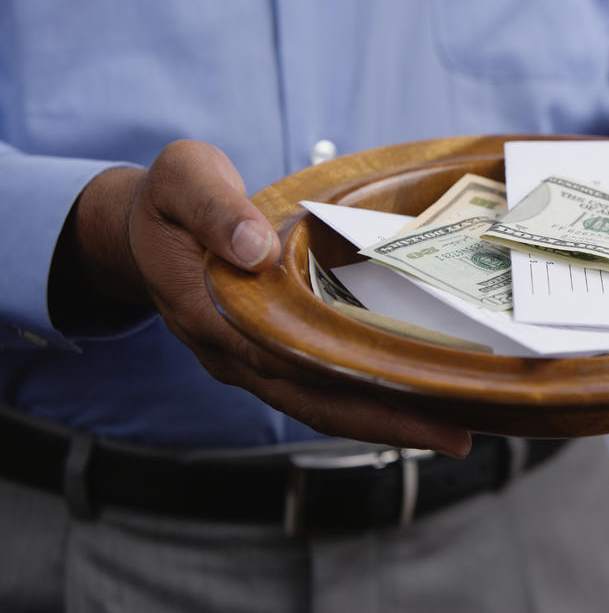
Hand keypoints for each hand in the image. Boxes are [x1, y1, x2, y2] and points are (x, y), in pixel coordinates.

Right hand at [53, 140, 471, 456]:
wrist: (139, 228)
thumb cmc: (169, 201)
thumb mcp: (184, 181)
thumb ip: (216, 209)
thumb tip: (255, 247)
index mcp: (214, 315)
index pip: (293, 363)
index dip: (353, 386)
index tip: (415, 399)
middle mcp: (234, 352)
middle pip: (318, 402)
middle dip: (388, 423)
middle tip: (458, 437)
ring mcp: (249, 360)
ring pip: (322, 404)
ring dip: (384, 421)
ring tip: (451, 429)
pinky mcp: (265, 354)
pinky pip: (319, 387)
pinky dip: (364, 399)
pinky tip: (410, 400)